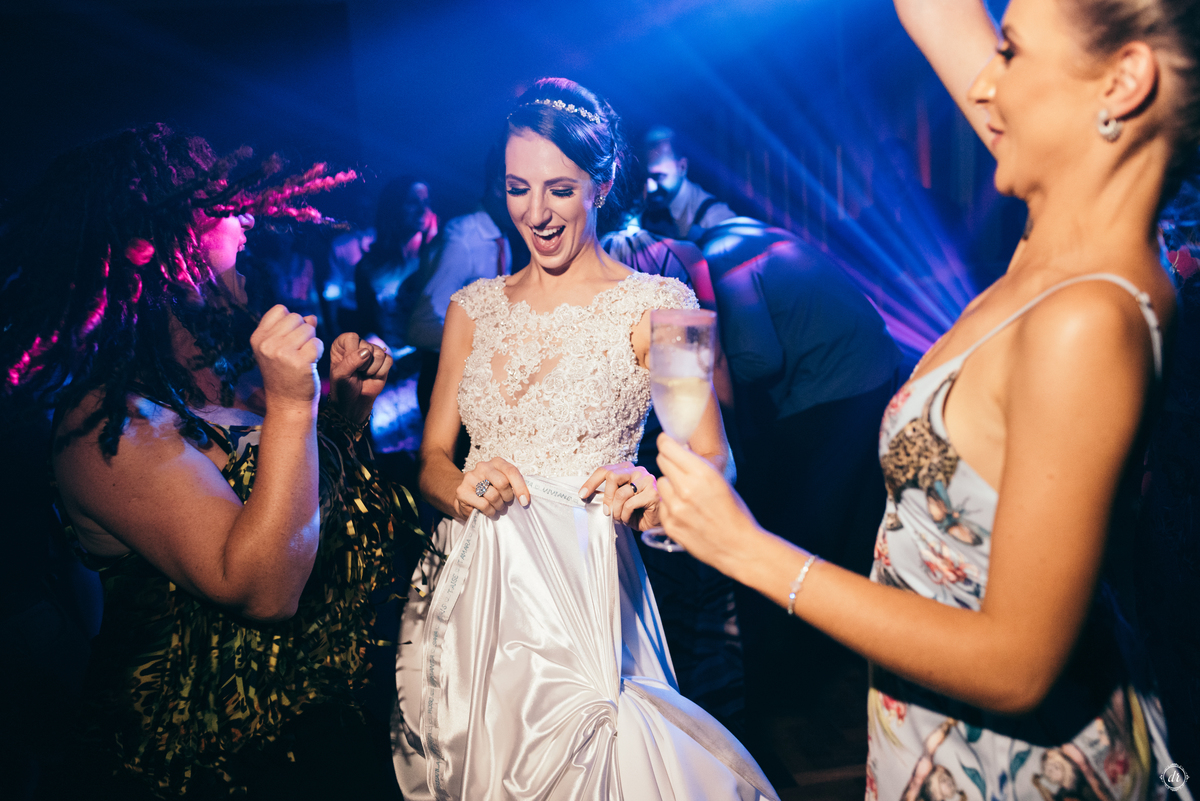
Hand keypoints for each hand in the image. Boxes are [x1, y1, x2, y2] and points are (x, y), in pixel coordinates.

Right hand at [250, 305, 322, 412]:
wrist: (288, 403)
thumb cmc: (286, 374)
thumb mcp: (280, 349)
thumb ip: (293, 329)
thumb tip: (312, 317)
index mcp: (258, 338)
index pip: (280, 310)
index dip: (291, 322)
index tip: (288, 340)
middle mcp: (266, 344)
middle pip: (296, 317)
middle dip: (303, 331)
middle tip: (297, 351)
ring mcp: (281, 353)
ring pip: (309, 328)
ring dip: (311, 341)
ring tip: (303, 357)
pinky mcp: (299, 362)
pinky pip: (318, 343)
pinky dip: (318, 352)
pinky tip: (310, 364)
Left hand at [329, 332, 392, 424]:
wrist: (355, 402)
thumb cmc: (343, 387)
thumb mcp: (340, 375)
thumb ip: (350, 361)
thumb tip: (367, 352)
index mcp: (342, 344)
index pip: (351, 337)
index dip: (351, 352)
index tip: (347, 365)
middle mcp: (357, 345)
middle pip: (368, 345)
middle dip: (363, 364)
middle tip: (357, 372)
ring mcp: (372, 352)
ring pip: (379, 353)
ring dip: (372, 369)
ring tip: (364, 374)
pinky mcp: (384, 361)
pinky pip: (388, 360)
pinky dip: (381, 371)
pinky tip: (373, 376)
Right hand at [455, 457, 529, 519]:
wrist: (467, 497)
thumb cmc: (490, 491)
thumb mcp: (503, 484)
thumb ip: (514, 485)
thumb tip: (526, 497)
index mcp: (496, 462)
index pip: (511, 471)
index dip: (520, 487)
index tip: (525, 501)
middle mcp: (483, 466)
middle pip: (502, 483)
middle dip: (508, 497)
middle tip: (506, 503)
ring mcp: (471, 477)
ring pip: (493, 495)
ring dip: (499, 506)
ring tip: (498, 507)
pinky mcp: (462, 491)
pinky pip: (484, 504)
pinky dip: (490, 511)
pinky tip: (490, 511)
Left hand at [579, 462, 658, 530]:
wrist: (657, 523)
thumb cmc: (638, 511)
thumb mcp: (618, 501)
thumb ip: (607, 494)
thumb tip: (588, 493)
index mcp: (628, 469)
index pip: (605, 470)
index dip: (591, 482)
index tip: (582, 494)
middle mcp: (638, 471)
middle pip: (612, 476)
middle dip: (606, 496)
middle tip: (606, 511)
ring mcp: (647, 480)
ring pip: (621, 492)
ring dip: (616, 510)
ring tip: (620, 517)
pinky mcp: (653, 493)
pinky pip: (630, 504)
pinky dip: (625, 515)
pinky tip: (629, 518)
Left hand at [655, 434, 760, 569]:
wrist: (739, 547)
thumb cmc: (735, 513)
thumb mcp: (721, 481)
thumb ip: (698, 466)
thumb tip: (679, 451)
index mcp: (702, 473)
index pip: (668, 447)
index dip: (666, 442)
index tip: (666, 442)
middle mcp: (685, 488)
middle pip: (661, 461)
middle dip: (669, 461)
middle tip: (678, 468)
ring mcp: (675, 508)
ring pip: (661, 483)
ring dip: (670, 485)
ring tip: (686, 495)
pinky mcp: (669, 524)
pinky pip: (662, 504)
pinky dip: (670, 505)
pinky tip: (686, 512)